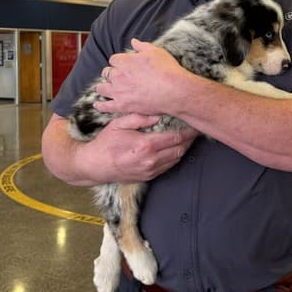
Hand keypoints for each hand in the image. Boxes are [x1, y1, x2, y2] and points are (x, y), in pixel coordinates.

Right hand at [77, 112, 197, 183]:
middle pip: (180, 149)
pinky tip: (176, 148)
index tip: (194, 124)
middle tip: (196, 129)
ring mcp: (150, 170)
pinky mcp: (148, 177)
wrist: (95, 166)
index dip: (188, 131)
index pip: (175, 137)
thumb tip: (158, 114)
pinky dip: (175, 157)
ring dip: (184, 148)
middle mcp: (151, 160)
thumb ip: (139, 118)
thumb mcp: (119, 124)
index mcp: (145, 145)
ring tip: (189, 138)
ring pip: (176, 159)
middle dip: (190, 139)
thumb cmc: (105, 143)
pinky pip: (168, 167)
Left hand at [95, 40, 187, 116]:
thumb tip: (133, 41)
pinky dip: (100, 106)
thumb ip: (142, 46)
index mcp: (125, 61)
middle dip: (111, 73)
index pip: (114, 59)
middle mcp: (118, 76)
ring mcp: (119, 91)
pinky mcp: (122, 105)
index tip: (124, 65)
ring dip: (104, 87)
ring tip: (106, 88)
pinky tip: (98, 105)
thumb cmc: (167, 70)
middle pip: (107, 73)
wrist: (174, 91)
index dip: (119, 62)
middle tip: (118, 77)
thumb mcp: (156, 52)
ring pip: (101, 88)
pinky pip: (105, 106)